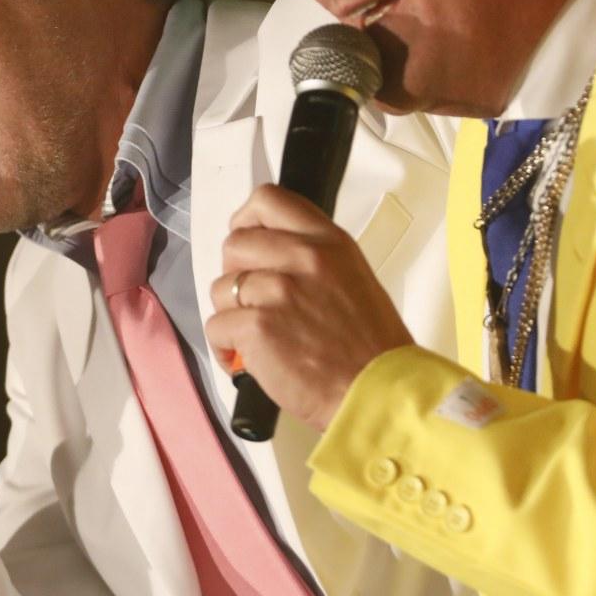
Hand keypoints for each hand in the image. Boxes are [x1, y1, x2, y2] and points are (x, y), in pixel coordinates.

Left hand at [203, 185, 411, 431]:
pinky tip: (247, 359)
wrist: (379, 394)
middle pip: (235, 243)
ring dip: (231, 313)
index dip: (247, 220)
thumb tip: (269, 255)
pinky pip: (216, 326)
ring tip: (256, 335)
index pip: (268, 200)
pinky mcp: (258, 327)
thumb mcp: (352, 278)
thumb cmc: (370, 348)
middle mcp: (303, 258)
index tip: (248, 243)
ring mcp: (278, 291)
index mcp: (328, 242)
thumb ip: (312, 258)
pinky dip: (224, 347)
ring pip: (221, 287)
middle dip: (235, 274)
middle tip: (252, 301)